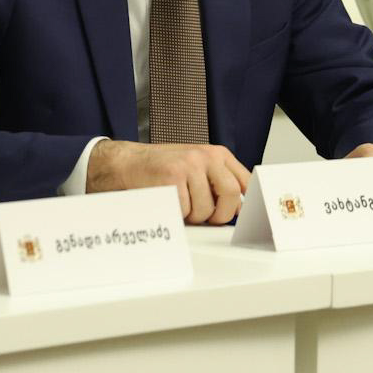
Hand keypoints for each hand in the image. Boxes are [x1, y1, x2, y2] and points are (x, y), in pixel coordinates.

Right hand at [87, 139, 250, 224]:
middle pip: (231, 196)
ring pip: (205, 210)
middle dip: (220, 215)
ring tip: (181, 205)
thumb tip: (241, 210)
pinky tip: (168, 202)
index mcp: (217, 154)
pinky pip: (184, 211)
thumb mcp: (196, 168)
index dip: (245, 203)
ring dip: (193, 217)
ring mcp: (189, 166)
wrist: (127, 163)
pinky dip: (176, 215)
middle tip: (208, 218)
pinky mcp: (172, 178)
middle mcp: (205, 157)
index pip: (245, 182)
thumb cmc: (162, 170)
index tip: (241, 215)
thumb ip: (219, 183)